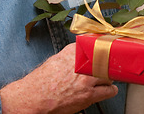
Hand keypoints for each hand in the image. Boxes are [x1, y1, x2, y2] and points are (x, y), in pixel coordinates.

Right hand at [0, 43, 117, 113]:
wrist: (32, 98)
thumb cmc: (40, 82)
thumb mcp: (55, 60)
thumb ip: (71, 55)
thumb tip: (82, 54)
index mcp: (72, 52)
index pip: (95, 45)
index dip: (101, 49)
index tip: (106, 49)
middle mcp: (81, 64)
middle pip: (105, 60)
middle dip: (106, 64)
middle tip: (107, 66)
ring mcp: (86, 79)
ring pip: (109, 74)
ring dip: (108, 77)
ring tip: (107, 78)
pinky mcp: (89, 95)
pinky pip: (109, 90)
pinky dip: (110, 90)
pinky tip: (109, 89)